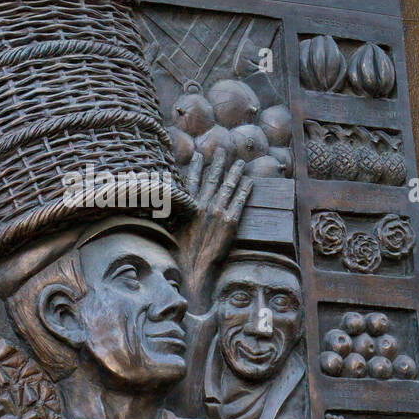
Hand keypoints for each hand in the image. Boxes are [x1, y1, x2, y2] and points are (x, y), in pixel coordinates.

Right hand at [177, 148, 253, 310]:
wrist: (193, 268)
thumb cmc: (180, 254)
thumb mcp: (170, 230)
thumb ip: (173, 215)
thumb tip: (168, 207)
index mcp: (188, 207)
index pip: (192, 181)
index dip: (196, 166)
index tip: (199, 154)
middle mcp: (203, 206)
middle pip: (212, 179)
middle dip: (217, 163)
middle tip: (222, 150)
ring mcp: (218, 212)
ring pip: (228, 186)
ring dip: (235, 172)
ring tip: (240, 162)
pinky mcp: (231, 222)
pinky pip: (240, 201)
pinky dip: (245, 190)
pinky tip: (250, 181)